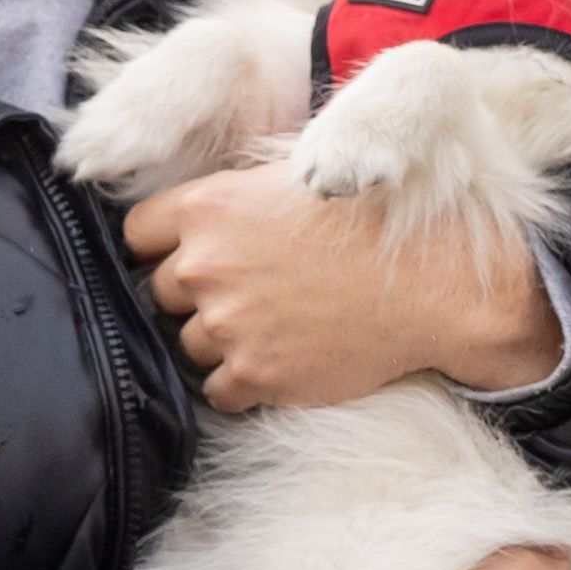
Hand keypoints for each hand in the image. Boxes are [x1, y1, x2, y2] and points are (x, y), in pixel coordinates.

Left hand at [127, 158, 568, 409]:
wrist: (434, 284)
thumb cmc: (373, 222)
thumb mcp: (294, 180)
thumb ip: (231, 198)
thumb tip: (195, 215)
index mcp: (208, 209)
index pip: (136, 233)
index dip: (159, 244)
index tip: (185, 252)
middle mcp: (205, 267)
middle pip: (156, 290)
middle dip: (190, 293)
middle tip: (243, 291)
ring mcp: (227, 326)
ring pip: (185, 343)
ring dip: (216, 339)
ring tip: (270, 325)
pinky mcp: (254, 376)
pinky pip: (215, 389)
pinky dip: (238, 380)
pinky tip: (278, 358)